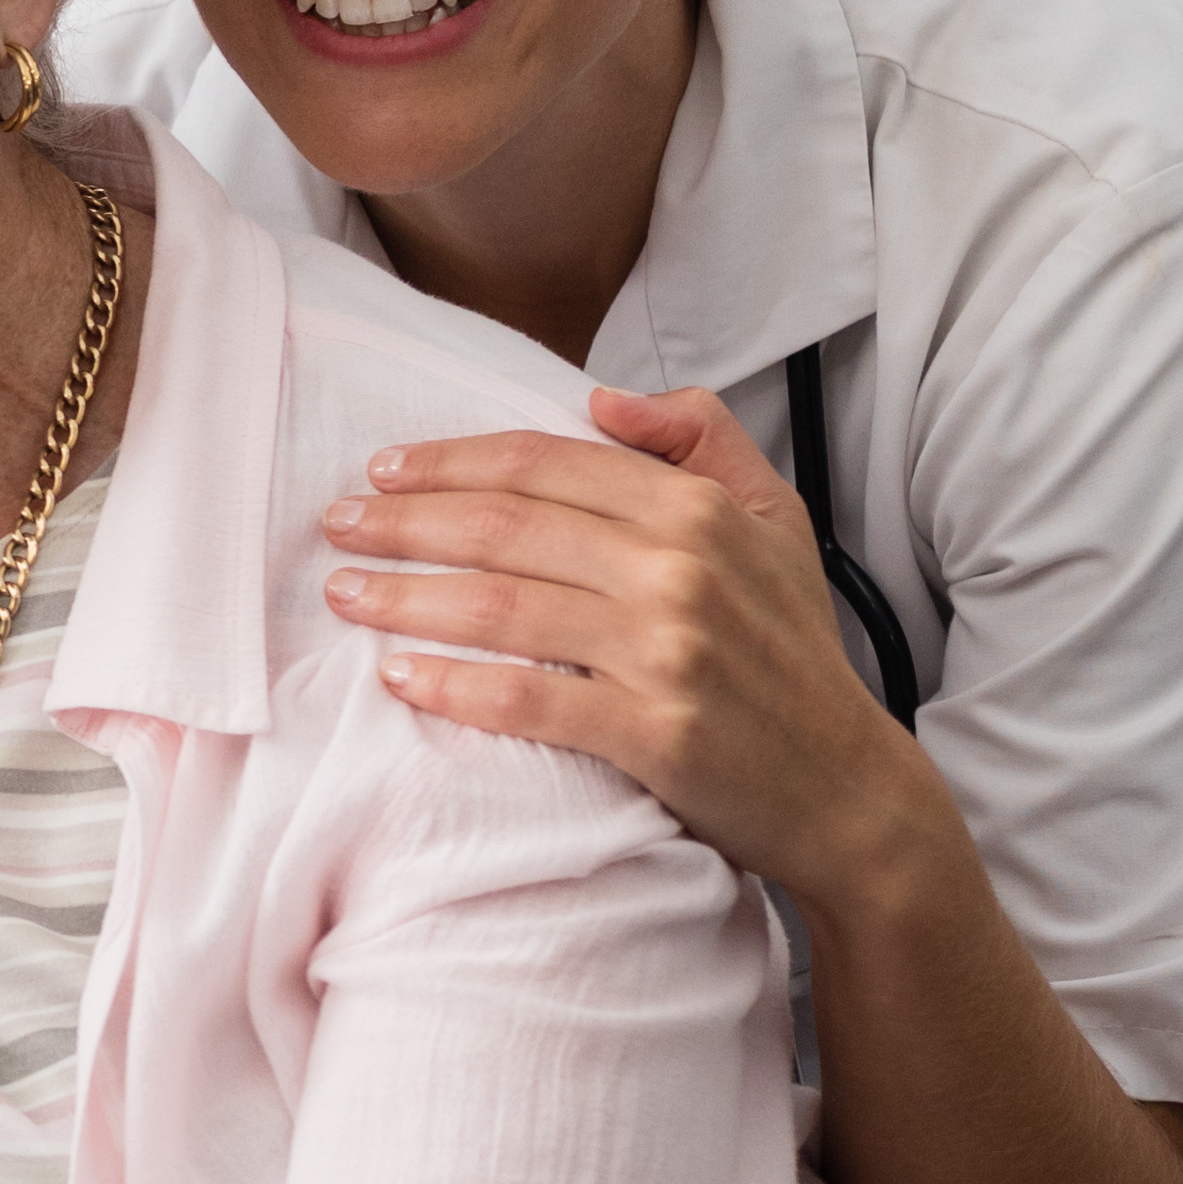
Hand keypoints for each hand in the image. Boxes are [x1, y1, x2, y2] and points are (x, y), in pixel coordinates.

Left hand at [317, 394, 941, 909]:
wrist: (846, 786)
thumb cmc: (794, 653)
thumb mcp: (775, 521)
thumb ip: (701, 438)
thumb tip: (603, 397)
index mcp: (697, 510)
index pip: (544, 464)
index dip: (450, 461)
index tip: (383, 469)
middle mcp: (679, 569)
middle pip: (505, 526)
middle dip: (405, 521)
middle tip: (336, 525)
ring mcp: (666, 651)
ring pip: (501, 606)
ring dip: (405, 597)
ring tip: (343, 593)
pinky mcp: (654, 732)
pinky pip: (528, 699)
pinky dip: (454, 686)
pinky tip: (400, 676)